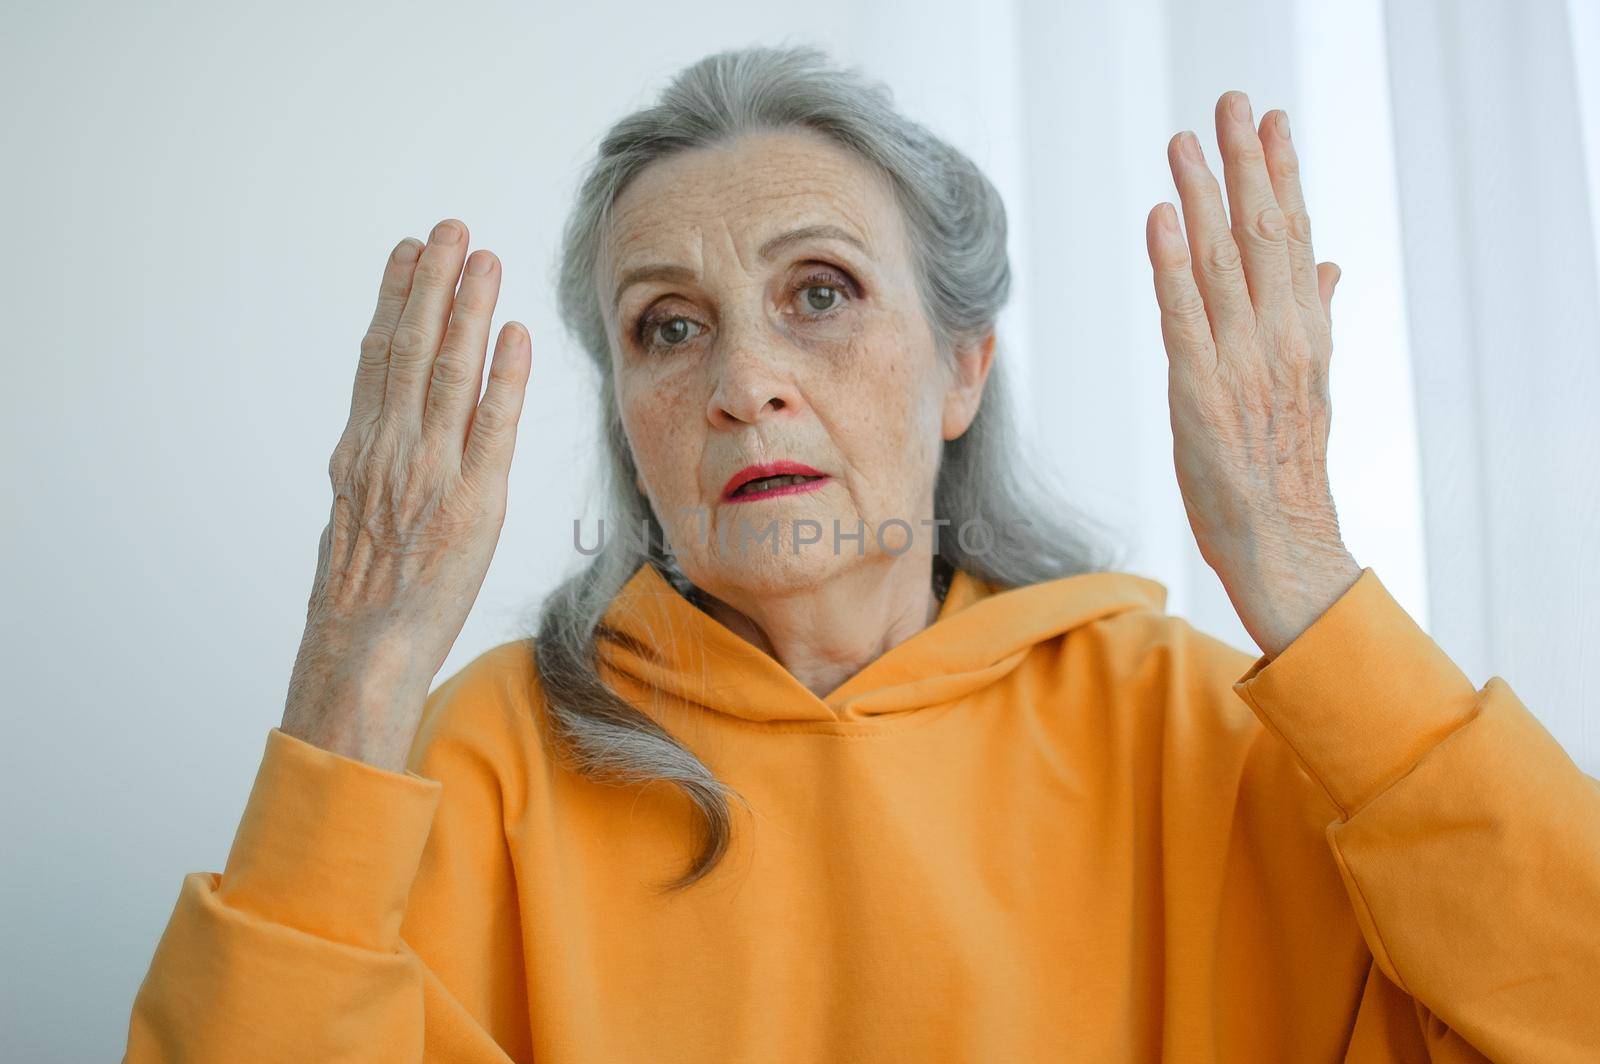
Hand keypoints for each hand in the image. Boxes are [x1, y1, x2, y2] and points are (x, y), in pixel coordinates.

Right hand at [281, 219, 531, 771]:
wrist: (364, 647)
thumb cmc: (363, 590)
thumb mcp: (355, 513)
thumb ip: (375, 462)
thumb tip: (387, 427)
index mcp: (362, 449)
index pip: (380, 357)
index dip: (396, 300)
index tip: (409, 252)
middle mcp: (393, 449)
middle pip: (414, 349)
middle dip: (433, 284)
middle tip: (451, 229)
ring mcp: (432, 471)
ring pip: (450, 374)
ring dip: (468, 311)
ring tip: (483, 259)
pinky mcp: (473, 501)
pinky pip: (492, 427)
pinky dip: (504, 378)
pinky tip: (514, 334)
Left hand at [1145, 92, 1358, 656]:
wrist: (1283, 545)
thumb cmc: (1284, 468)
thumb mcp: (1309, 384)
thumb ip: (1315, 317)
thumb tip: (1330, 262)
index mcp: (1306, 335)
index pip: (1295, 238)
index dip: (1284, 176)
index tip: (1273, 121)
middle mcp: (1279, 341)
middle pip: (1262, 236)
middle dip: (1246, 165)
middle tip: (1231, 103)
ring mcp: (1241, 367)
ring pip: (1222, 267)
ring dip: (1203, 199)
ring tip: (1185, 144)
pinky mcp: (1200, 397)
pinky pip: (1184, 320)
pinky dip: (1172, 267)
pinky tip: (1162, 219)